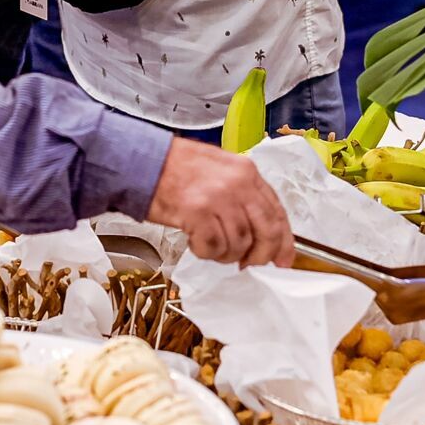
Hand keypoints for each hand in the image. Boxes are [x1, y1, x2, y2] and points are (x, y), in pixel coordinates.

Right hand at [145, 138, 293, 267]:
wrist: (141, 161)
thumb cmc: (175, 166)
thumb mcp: (219, 169)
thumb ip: (242, 193)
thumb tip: (259, 228)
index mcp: (245, 171)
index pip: (277, 211)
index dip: (284, 241)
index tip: (283, 259)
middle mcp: (237, 183)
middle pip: (266, 231)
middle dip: (260, 255)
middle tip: (249, 263)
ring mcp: (218, 197)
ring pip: (239, 243)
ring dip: (227, 253)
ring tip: (212, 246)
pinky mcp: (197, 212)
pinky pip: (213, 246)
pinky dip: (206, 251)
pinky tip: (195, 240)